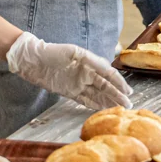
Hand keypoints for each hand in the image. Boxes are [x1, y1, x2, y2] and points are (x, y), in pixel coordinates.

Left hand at [6, 32, 131, 110]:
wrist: (31, 61)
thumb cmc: (51, 52)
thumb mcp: (73, 53)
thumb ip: (90, 61)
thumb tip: (108, 68)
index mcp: (89, 62)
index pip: (108, 74)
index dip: (119, 83)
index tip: (128, 92)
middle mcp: (86, 73)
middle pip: (105, 86)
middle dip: (117, 95)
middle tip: (128, 105)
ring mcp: (78, 83)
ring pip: (98, 94)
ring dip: (109, 101)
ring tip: (120, 109)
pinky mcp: (70, 92)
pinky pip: (86, 100)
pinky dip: (95, 105)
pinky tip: (103, 109)